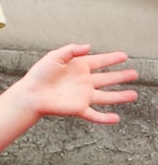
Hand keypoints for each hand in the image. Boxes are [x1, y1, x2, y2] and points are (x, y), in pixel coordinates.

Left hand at [18, 44, 137, 122]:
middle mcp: (83, 82)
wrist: (30, 94)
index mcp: (78, 67)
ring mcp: (82, 96)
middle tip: (134, 74)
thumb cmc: (38, 75)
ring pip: (106, 97)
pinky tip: (116, 118)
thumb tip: (88, 46)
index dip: (112, 58)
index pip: (100, 61)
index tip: (124, 56)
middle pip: (107, 79)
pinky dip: (105, 118)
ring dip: (120, 96)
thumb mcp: (54, 57)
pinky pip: (95, 115)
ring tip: (134, 95)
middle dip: (121, 76)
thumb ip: (71, 50)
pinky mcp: (78, 108)